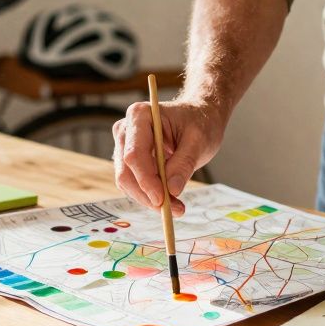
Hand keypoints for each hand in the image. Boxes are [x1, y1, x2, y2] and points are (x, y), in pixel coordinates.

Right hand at [112, 99, 226, 216]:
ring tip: (177, 207)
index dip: (146, 179)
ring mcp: (124, 146)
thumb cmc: (200, 122)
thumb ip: (184, 164)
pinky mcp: (129, 161)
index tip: (162, 199)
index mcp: (140, 116)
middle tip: (174, 210)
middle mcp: (126, 130)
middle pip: (126, 171)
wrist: (199, 117)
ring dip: (149, 199)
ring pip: (127, 182)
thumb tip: (172, 190)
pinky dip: (150, 196)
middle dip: (147, 194)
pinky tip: (170, 201)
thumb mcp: (199, 141)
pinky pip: (134, 184)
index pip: (134, 154)